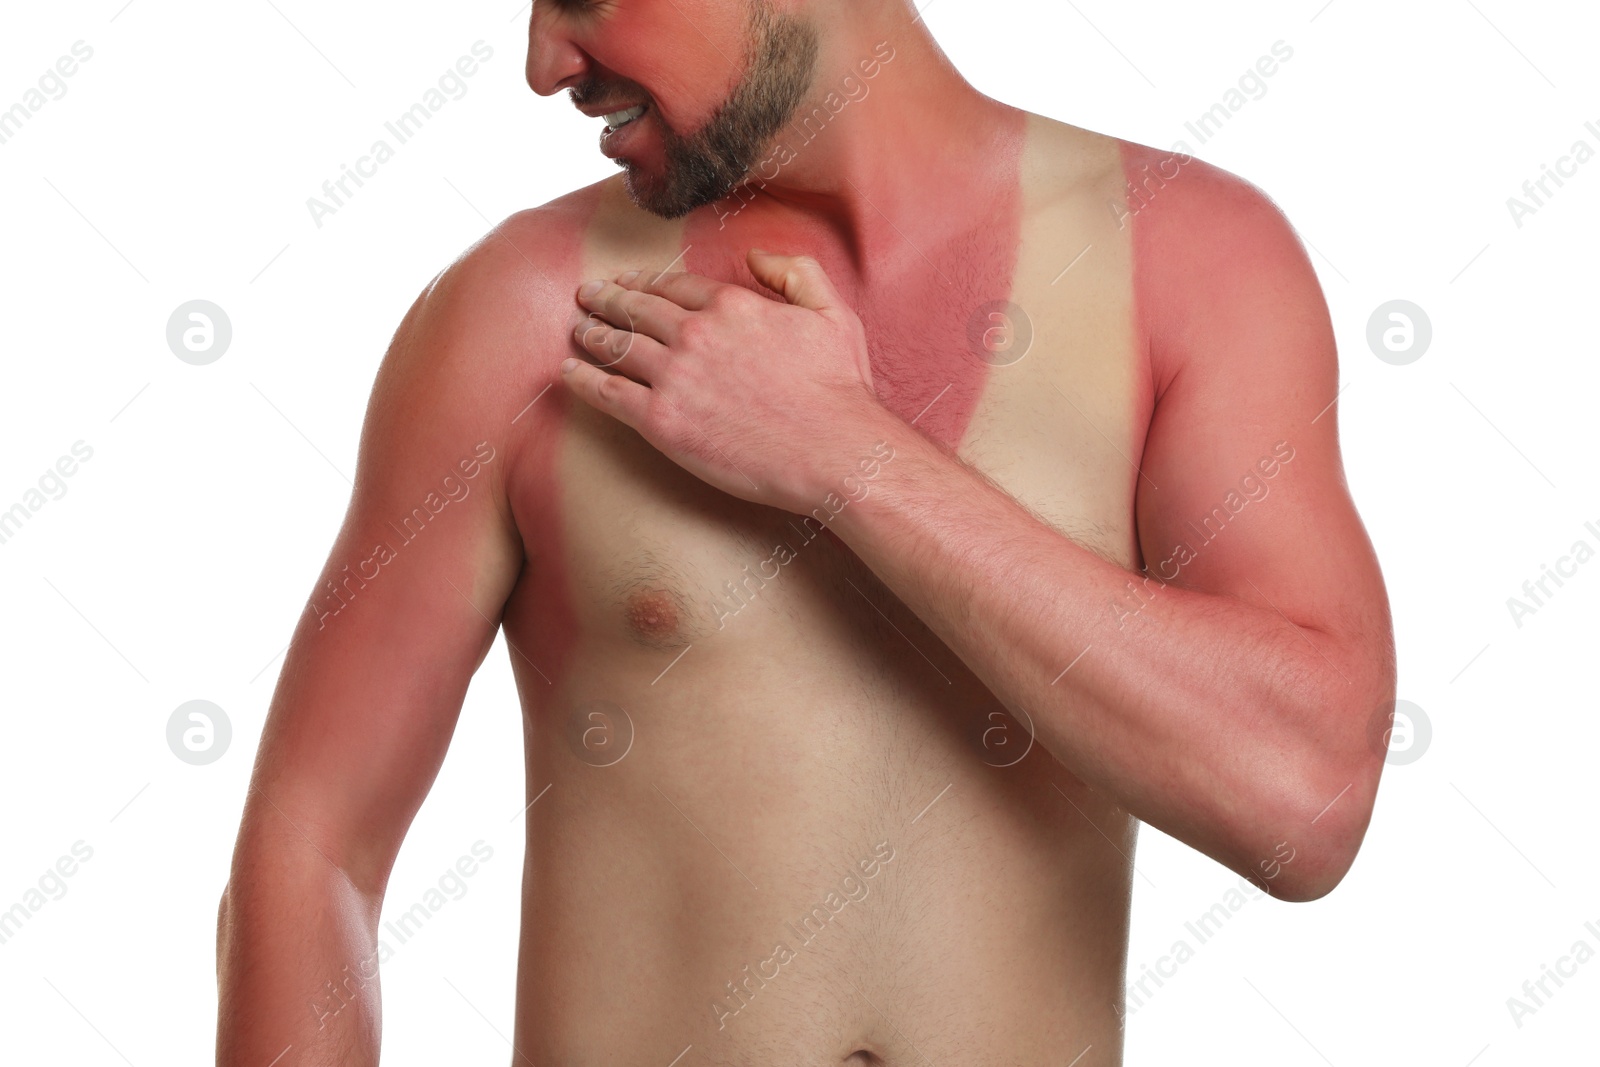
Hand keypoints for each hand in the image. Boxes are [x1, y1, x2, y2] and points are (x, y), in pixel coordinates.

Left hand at [561, 250, 890, 513]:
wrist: (832, 452)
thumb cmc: (838, 390)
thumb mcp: (832, 312)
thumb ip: (795, 272)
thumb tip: (756, 256)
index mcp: (732, 305)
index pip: (675, 286)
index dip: (646, 283)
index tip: (630, 283)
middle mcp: (696, 333)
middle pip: (637, 309)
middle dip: (607, 298)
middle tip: (587, 295)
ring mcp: (674, 377)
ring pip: (617, 346)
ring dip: (592, 334)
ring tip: (578, 330)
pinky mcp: (661, 421)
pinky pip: (608, 394)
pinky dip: (583, 380)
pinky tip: (568, 372)